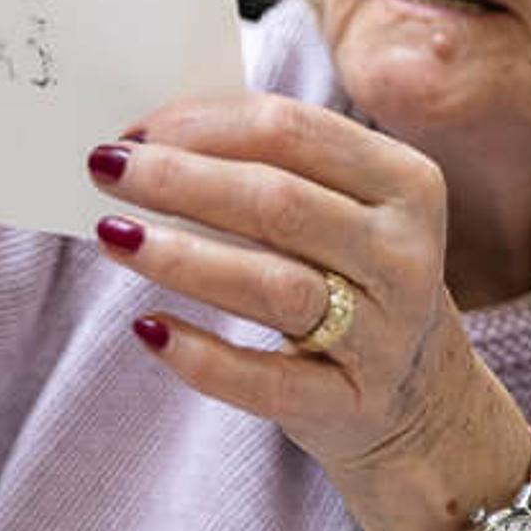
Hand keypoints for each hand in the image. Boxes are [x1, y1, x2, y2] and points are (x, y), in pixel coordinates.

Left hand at [93, 90, 523, 530]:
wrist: (422, 401)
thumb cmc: (357, 282)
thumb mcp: (346, 212)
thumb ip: (274, 167)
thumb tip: (153, 139)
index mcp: (407, 185)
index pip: (292, 131)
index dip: (203, 124)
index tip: (135, 129)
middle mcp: (405, 257)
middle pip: (278, 202)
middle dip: (179, 180)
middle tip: (107, 170)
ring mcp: (384, 336)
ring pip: (273, 286)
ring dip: (181, 257)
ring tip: (113, 236)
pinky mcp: (349, 405)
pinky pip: (266, 382)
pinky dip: (202, 356)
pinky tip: (149, 330)